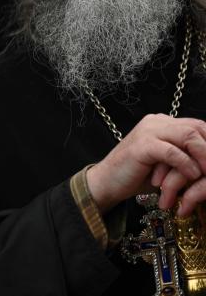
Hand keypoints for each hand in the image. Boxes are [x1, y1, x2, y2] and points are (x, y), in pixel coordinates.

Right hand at [86, 114, 205, 213]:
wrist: (107, 182)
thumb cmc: (138, 176)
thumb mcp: (169, 165)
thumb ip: (187, 157)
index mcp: (162, 123)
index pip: (198, 125)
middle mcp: (156, 122)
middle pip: (197, 127)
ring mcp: (148, 131)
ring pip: (188, 135)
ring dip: (204, 156)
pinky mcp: (141, 146)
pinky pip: (172, 151)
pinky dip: (186, 165)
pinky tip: (191, 177)